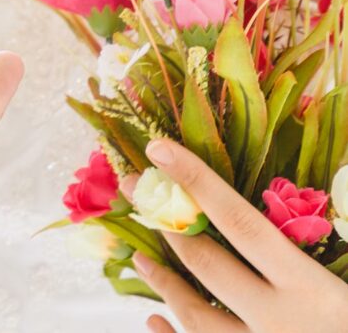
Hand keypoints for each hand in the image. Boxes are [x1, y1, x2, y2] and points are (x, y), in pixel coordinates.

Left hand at [129, 140, 347, 332]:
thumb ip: (347, 240)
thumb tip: (341, 184)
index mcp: (317, 295)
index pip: (241, 224)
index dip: (197, 183)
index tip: (159, 149)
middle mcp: (281, 325)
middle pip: (208, 266)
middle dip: (169, 224)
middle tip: (137, 190)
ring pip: (196, 318)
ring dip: (164, 286)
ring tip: (141, 260)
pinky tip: (153, 320)